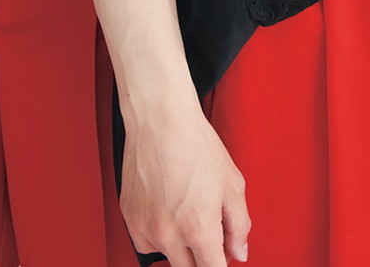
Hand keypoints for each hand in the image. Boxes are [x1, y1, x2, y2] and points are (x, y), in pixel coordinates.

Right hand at [121, 104, 249, 265]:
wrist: (161, 119)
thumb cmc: (196, 144)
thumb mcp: (232, 184)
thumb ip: (239, 226)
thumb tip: (238, 253)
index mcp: (198, 229)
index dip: (221, 265)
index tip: (222, 258)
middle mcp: (169, 234)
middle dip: (203, 258)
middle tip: (210, 233)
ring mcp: (145, 227)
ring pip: (167, 257)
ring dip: (180, 246)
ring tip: (186, 209)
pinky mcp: (130, 218)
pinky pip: (147, 242)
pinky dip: (159, 234)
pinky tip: (167, 208)